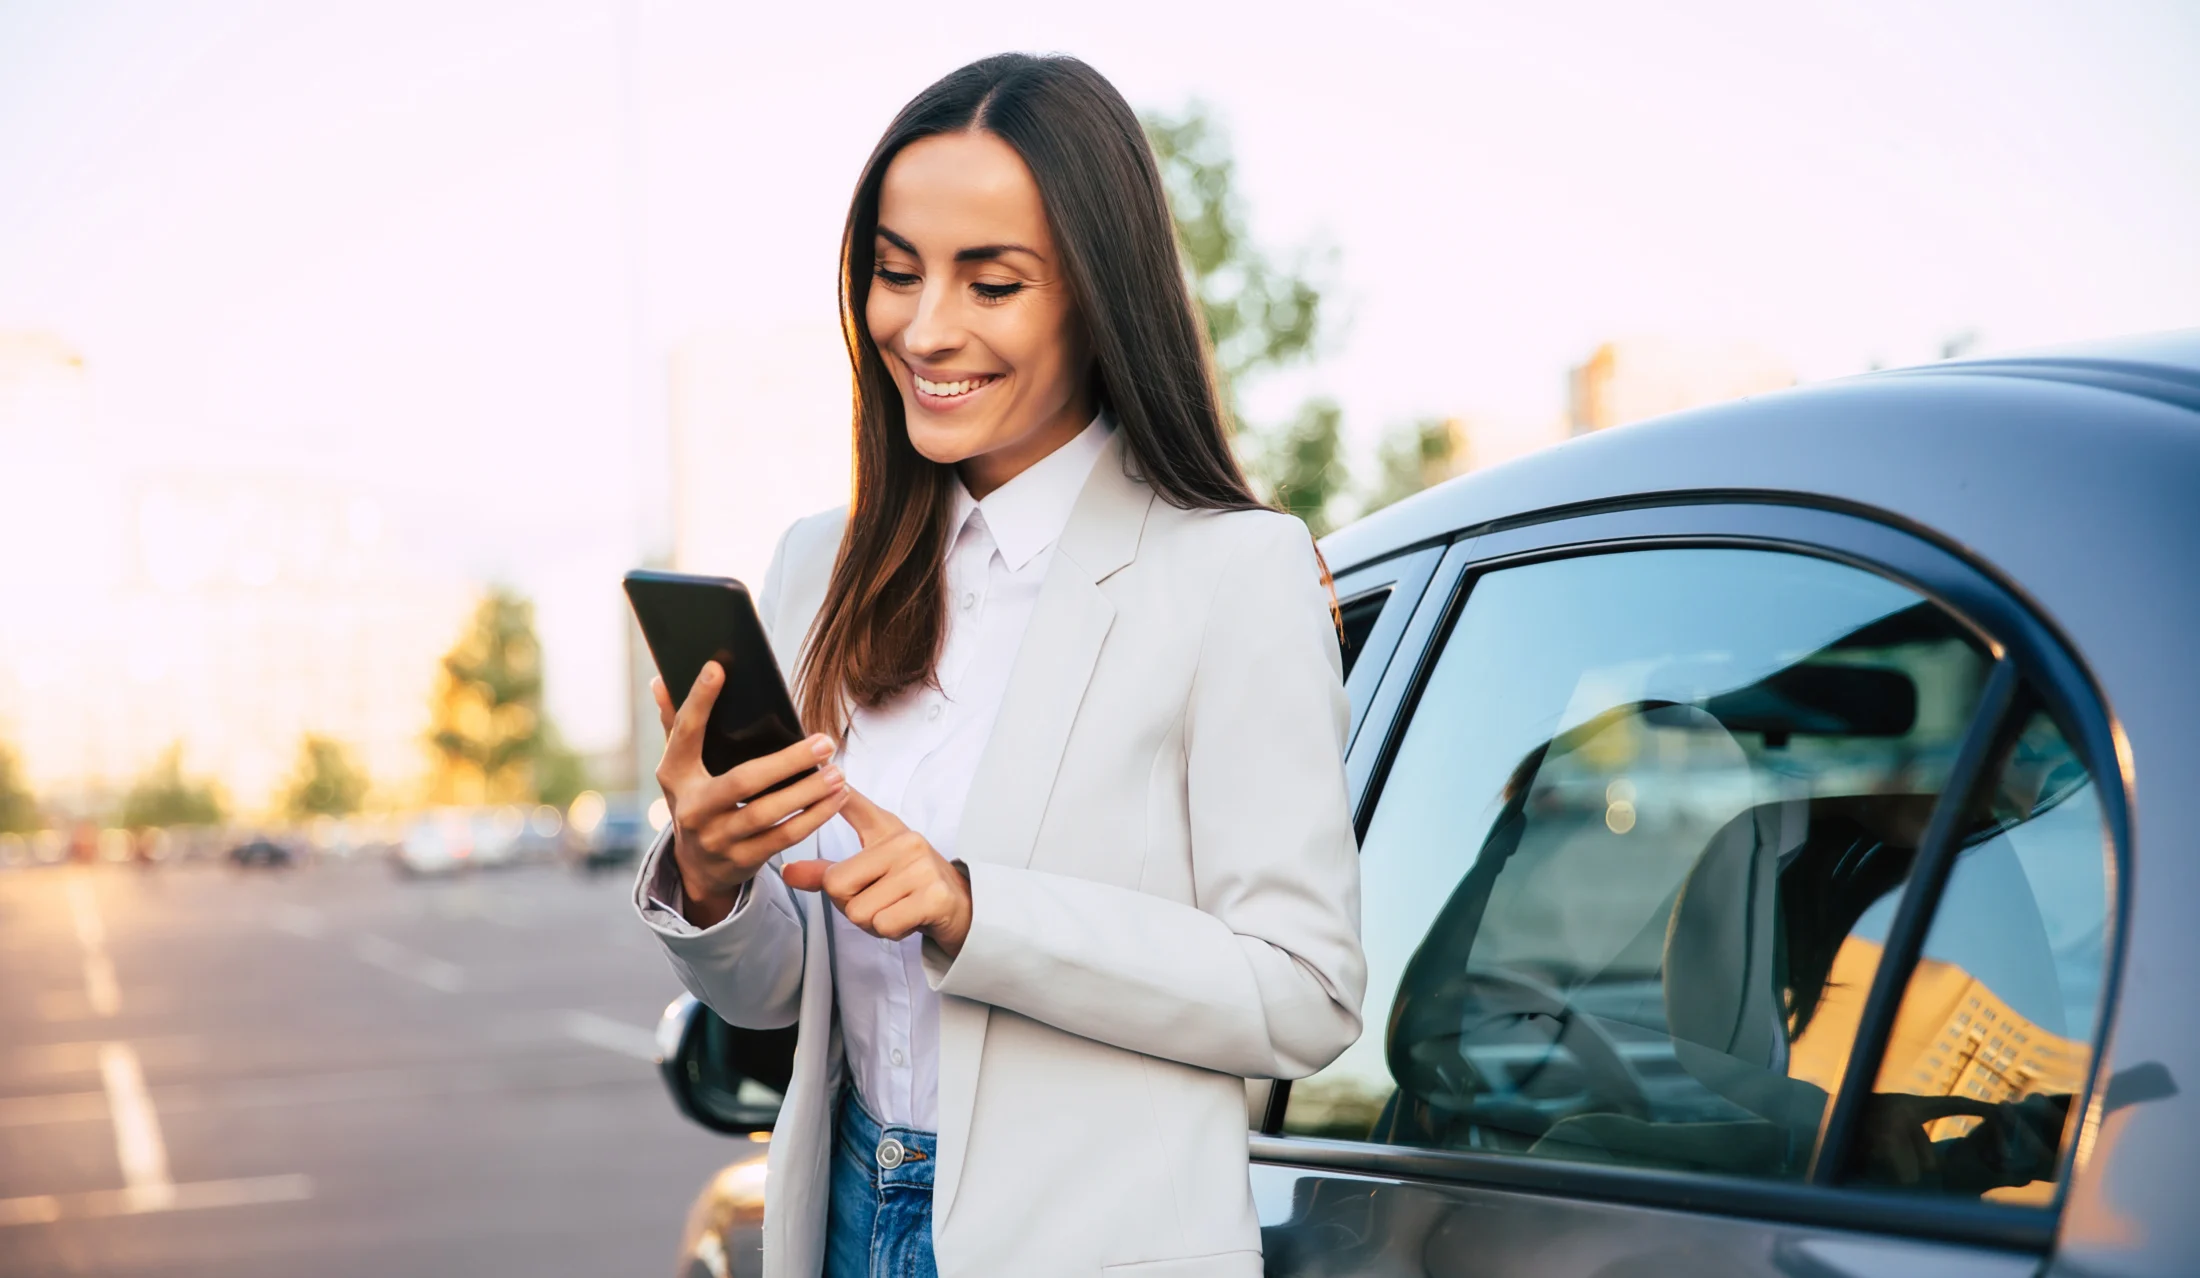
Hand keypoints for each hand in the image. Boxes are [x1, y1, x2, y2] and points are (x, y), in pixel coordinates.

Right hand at [652, 663, 844, 927]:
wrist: (697, 866)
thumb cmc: (697, 799)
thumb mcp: (680, 767)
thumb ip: (675, 724)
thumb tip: (660, 680)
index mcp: (675, 775)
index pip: (685, 732)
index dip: (699, 701)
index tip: (718, 668)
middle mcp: (692, 808)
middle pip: (742, 781)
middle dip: (787, 761)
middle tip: (824, 742)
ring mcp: (717, 837)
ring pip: (768, 814)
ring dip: (808, 792)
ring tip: (837, 772)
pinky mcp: (743, 859)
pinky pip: (784, 838)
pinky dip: (814, 818)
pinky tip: (837, 799)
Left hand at [779, 788, 972, 956]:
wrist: (961, 907)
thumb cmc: (910, 886)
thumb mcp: (870, 872)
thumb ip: (827, 872)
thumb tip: (787, 871)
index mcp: (887, 829)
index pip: (855, 805)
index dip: (837, 792)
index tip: (823, 767)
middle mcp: (905, 841)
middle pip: (838, 885)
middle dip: (851, 905)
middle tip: (880, 900)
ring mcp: (922, 868)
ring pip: (860, 911)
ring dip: (873, 922)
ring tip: (896, 908)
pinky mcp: (934, 897)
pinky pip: (884, 924)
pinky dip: (891, 931)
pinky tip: (909, 918)